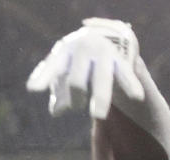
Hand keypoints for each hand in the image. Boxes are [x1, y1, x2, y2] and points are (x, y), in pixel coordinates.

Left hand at [26, 18, 143, 119]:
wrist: (106, 33)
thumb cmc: (76, 60)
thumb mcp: (63, 71)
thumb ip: (57, 92)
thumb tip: (56, 112)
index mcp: (64, 51)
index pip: (52, 68)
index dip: (42, 78)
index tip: (33, 88)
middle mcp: (84, 50)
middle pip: (76, 81)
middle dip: (75, 99)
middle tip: (76, 108)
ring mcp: (103, 53)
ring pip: (101, 79)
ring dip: (99, 98)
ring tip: (98, 116)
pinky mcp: (121, 59)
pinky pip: (125, 74)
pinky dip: (130, 85)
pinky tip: (136, 96)